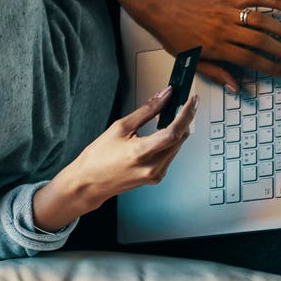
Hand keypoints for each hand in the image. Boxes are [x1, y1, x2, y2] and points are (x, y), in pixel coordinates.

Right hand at [38, 86, 196, 225]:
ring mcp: (156, 175)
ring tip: (171, 115)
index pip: (174, 132)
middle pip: (180, 138)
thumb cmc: (98, 157)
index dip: (186, 114)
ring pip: (177, 146)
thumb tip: (163, 97)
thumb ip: (146, 111)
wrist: (89, 183)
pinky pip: (170, 155)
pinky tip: (162, 132)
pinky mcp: (156, 178)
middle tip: (183, 102)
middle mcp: (152, 167)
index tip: (191, 101)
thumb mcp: (119, 128)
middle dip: (185, 119)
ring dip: (178, 129)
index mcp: (141, 153)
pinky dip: (170, 141)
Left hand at [139, 0, 280, 92]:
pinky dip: (275, 3)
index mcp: (217, 47)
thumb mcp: (191, 61)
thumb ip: (216, 73)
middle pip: (262, 42)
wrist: (162, 8)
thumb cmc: (174, 35)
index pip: (252, 60)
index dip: (273, 68)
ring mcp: (229, 12)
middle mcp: (226, 29)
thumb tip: (236, 88)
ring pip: (263, 21)